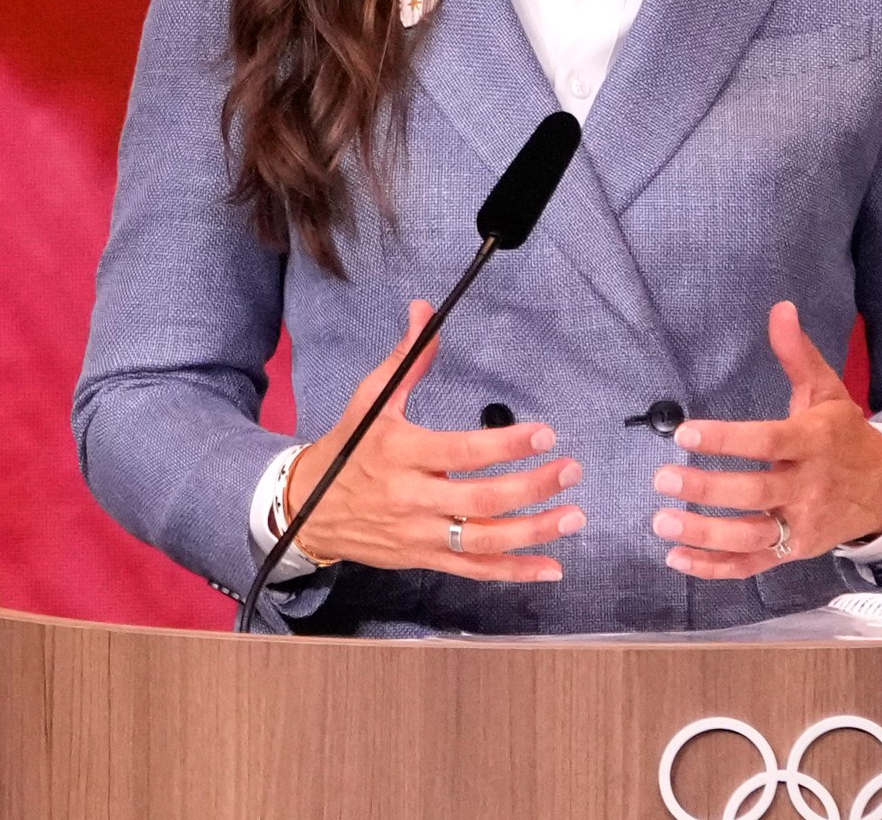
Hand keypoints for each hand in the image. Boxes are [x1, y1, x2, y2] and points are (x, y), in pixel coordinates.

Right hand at [287, 299, 585, 580]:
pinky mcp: (424, 559)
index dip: (504, 446)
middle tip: (571, 470)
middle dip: (531, 487)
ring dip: (533, 532)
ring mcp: (420, 534)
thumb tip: (425, 310)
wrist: (307, 509)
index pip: (460, 451)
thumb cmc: (349, 447)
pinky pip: (474, 571)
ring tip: (574, 516)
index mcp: (401, 453)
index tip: (545, 434)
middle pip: (479, 500)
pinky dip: (513, 572)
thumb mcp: (370, 400)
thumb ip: (407, 359)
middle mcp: (412, 497)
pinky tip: (551, 568)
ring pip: (482, 541)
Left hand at [650, 301, 881, 578]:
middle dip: (708, 489)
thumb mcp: (828, 391)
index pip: (767, 442)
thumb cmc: (845, 435)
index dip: (727, 440)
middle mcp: (807, 488)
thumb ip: (798, 354)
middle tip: (663, 478)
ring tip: (661, 522)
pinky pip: (752, 566)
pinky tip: (677, 559)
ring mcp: (800, 526)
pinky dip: (715, 568)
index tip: (686, 433)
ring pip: (751, 537)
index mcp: (812, 443)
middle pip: (755, 494)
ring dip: (705, 534)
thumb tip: (780, 308)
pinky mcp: (792, 552)